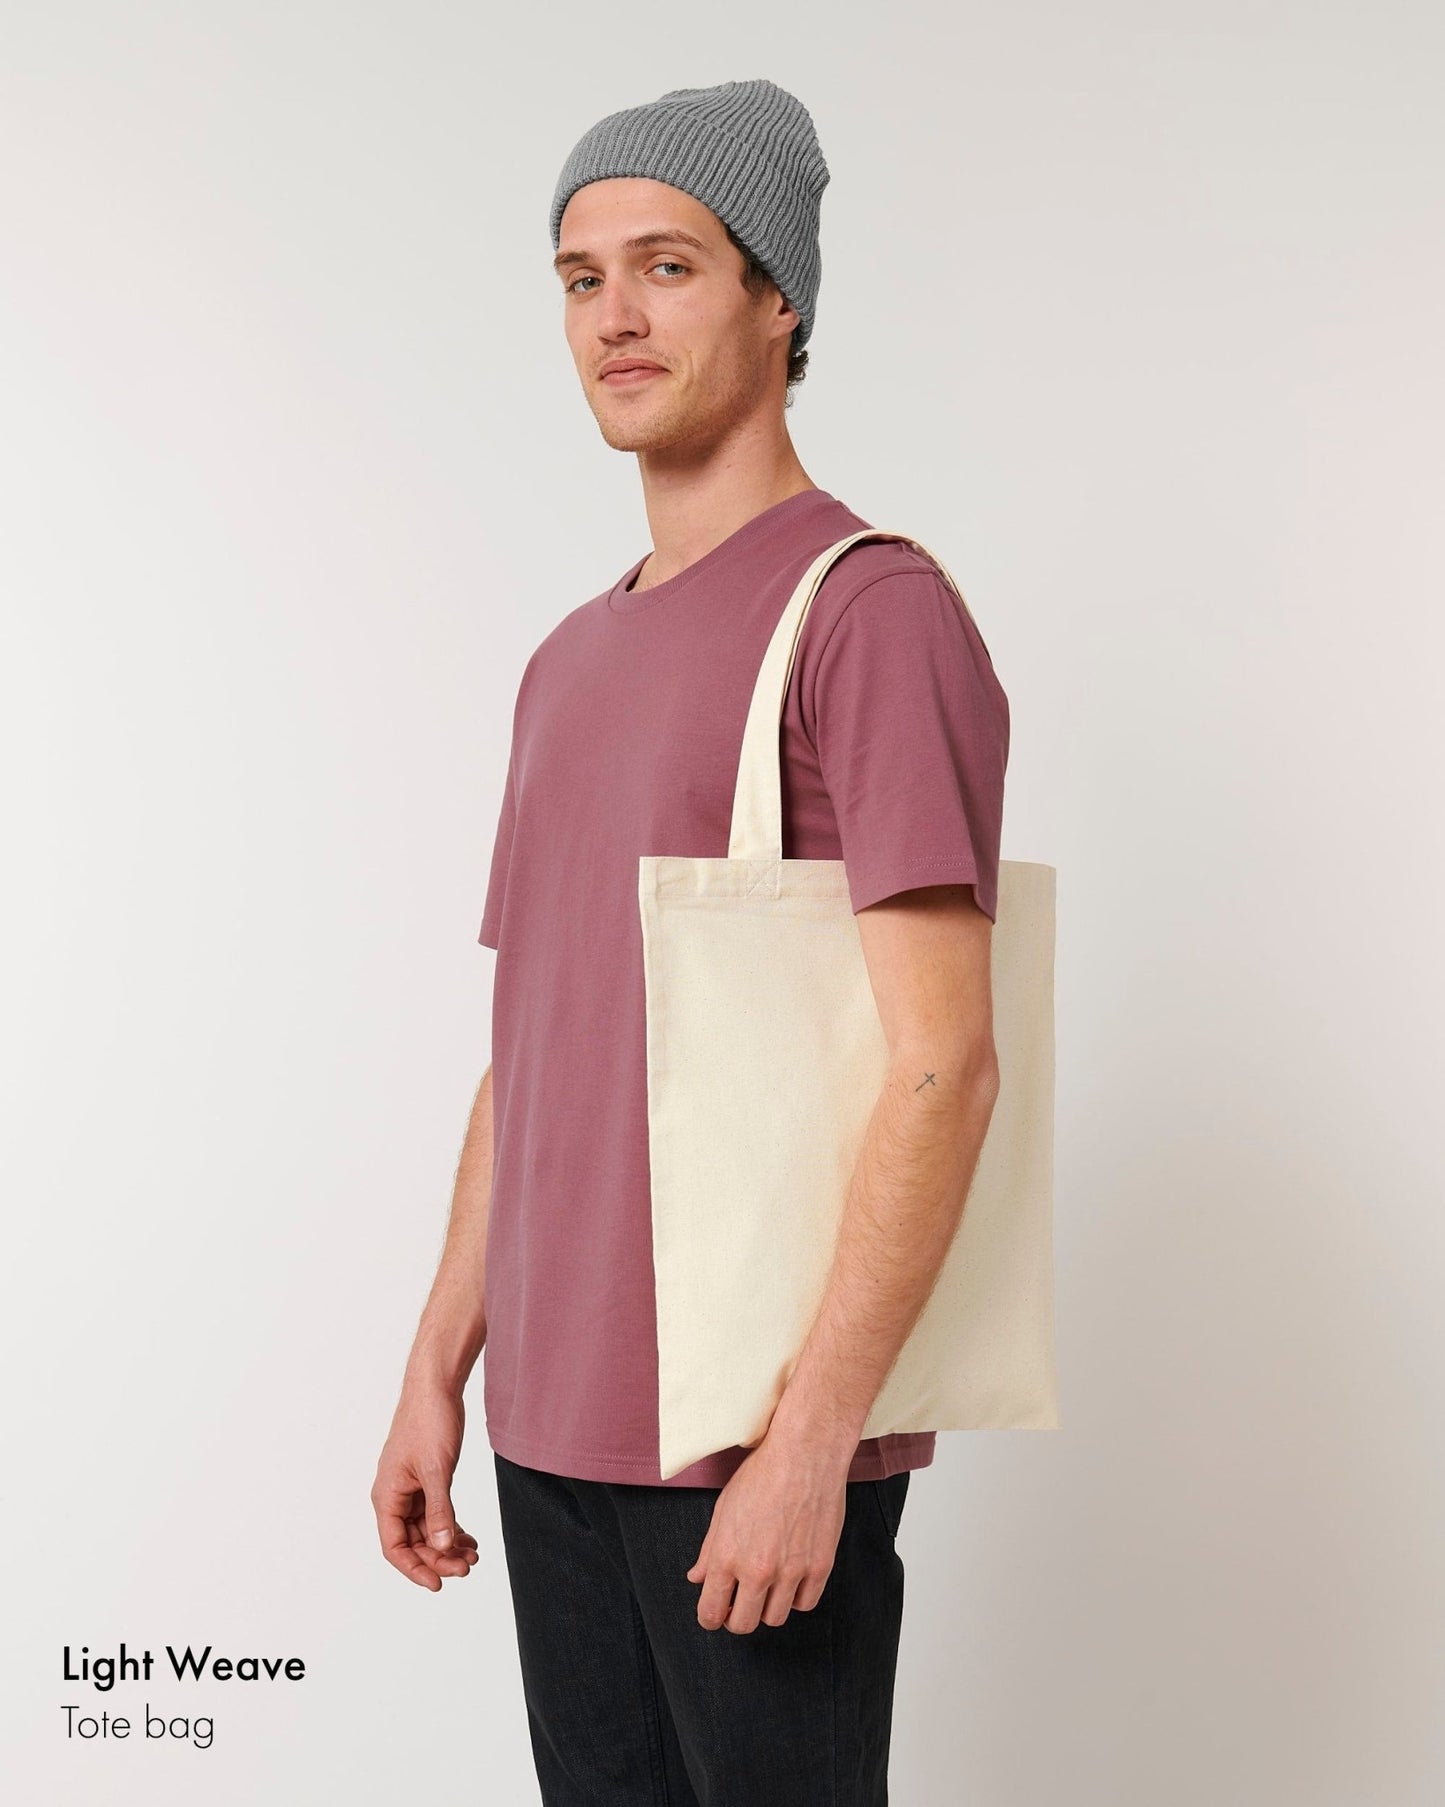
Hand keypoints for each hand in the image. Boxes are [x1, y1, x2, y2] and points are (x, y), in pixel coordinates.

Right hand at [371, 1381, 480, 1590]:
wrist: (436, 1387)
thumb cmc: (428, 1422)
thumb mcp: (437, 1470)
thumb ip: (439, 1510)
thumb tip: (441, 1547)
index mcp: (387, 1496)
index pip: (394, 1547)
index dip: (414, 1568)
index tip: (438, 1584)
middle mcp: (395, 1496)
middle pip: (413, 1542)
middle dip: (438, 1558)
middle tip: (467, 1567)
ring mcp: (411, 1489)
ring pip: (427, 1530)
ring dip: (447, 1545)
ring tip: (473, 1555)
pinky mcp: (426, 1480)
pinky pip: (436, 1514)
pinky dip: (451, 1527)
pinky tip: (469, 1538)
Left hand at [685, 1438, 848, 1633]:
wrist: (805, 1454)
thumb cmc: (762, 1475)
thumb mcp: (724, 1508)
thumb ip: (708, 1550)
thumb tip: (697, 1577)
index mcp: (727, 1556)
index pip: (711, 1612)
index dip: (710, 1617)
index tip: (715, 1613)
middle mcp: (757, 1570)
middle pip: (743, 1624)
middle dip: (736, 1617)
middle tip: (740, 1602)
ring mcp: (791, 1571)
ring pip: (774, 1618)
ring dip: (767, 1607)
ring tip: (767, 1585)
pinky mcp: (819, 1566)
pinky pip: (805, 1603)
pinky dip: (796, 1597)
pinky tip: (791, 1579)